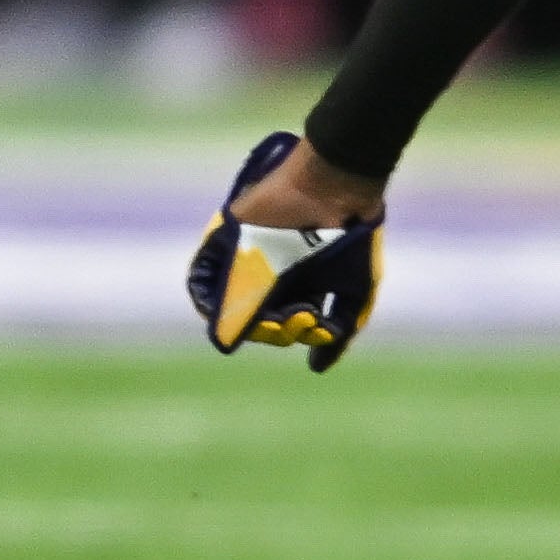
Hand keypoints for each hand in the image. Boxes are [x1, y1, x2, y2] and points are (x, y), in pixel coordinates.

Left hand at [187, 129, 385, 368]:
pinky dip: (206, 296)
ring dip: (243, 321)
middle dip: (275, 330)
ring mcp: (248, 258)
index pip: (288, 324)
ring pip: (230, 305)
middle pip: (259, 320)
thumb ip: (338, 335)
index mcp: (303, 284)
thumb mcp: (356, 294)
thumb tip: (315, 367)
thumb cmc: (349, 240)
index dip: (297, 332)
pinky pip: (204, 276)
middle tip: (295, 316)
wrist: (329, 192)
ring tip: (266, 318)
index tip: (314, 320)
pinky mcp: (225, 242)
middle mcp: (273, 273)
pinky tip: (218, 311)